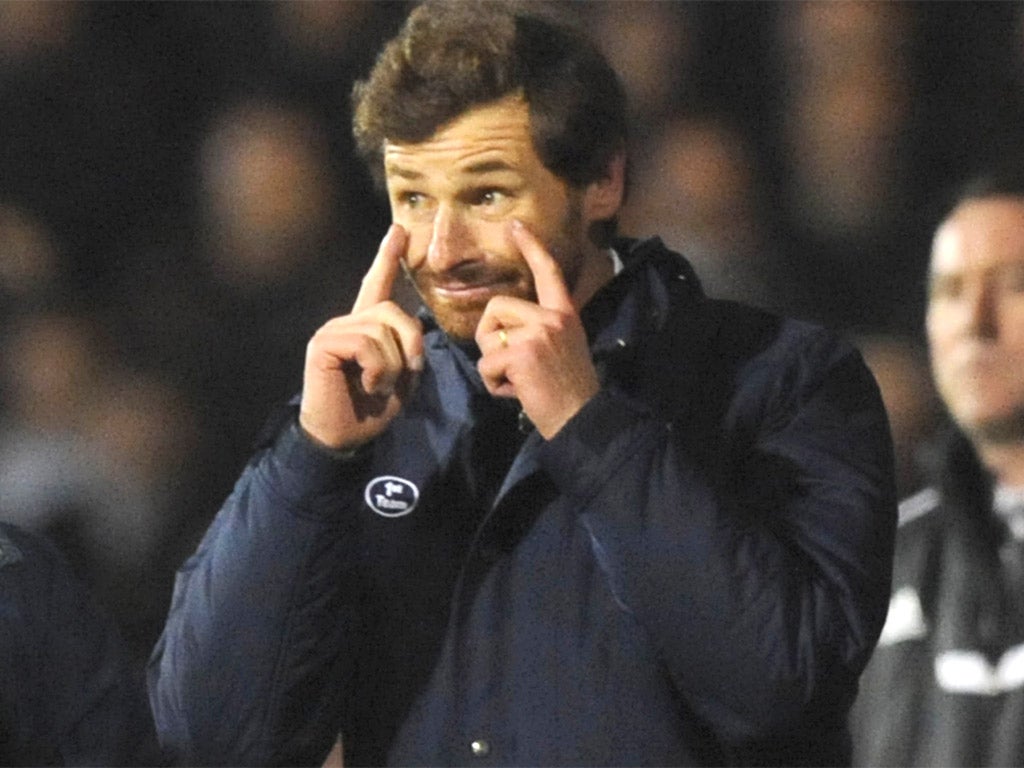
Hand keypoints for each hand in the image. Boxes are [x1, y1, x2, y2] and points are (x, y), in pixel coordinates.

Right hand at [299, 225, 423, 450]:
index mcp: (366, 328)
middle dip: (411, 344)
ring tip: (378, 385)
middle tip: (408, 373)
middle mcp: (347, 323)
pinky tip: (367, 384)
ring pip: (382, 331)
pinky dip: (377, 369)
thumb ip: (407, 347)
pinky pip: (366, 344)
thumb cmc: (371, 409)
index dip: (387, 258)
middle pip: (394, 312)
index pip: (377, 286)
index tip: (398, 231)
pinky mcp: (324, 344)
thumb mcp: (401, 375)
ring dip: (392, 365)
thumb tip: (414, 325)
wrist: (342, 436)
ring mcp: (333, 331)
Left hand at [475, 220, 599, 438]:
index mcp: (565, 313)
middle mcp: (553, 317)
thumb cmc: (568, 390)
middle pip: (496, 307)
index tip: (515, 226)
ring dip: (492, 363)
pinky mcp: (522, 353)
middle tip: (512, 366)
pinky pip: (486, 363)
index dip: (531, 247)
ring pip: (487, 335)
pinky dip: (494, 384)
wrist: (582, 419)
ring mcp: (538, 333)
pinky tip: (517, 393)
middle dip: (491, 338)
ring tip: (518, 380)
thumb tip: (503, 327)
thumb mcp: (563, 347)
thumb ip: (539, 329)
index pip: (548, 272)